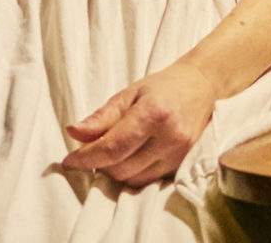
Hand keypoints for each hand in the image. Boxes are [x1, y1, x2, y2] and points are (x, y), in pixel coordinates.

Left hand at [61, 62, 220, 186]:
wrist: (202, 87)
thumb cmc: (162, 87)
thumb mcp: (129, 94)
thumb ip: (102, 117)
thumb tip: (73, 133)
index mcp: (154, 113)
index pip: (113, 147)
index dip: (86, 158)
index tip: (68, 161)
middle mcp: (170, 137)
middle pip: (121, 168)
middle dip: (100, 163)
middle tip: (95, 148)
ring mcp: (180, 154)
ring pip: (134, 180)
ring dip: (117, 171)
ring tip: (116, 151)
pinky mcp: (184, 165)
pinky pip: (149, 181)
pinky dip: (134, 174)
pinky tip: (133, 158)